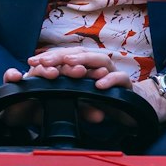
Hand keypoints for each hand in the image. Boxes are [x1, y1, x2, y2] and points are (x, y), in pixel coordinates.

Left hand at [0, 53, 165, 123]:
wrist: (133, 113)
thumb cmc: (103, 102)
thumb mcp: (78, 97)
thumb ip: (64, 89)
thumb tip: (41, 84)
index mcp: (87, 66)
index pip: (67, 55)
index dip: (50, 56)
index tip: (32, 61)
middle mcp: (100, 66)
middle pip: (81, 53)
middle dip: (61, 56)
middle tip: (44, 62)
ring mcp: (114, 73)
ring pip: (100, 59)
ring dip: (84, 61)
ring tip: (69, 66)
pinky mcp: (126, 85)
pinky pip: (120, 78)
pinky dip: (109, 80)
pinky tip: (98, 85)